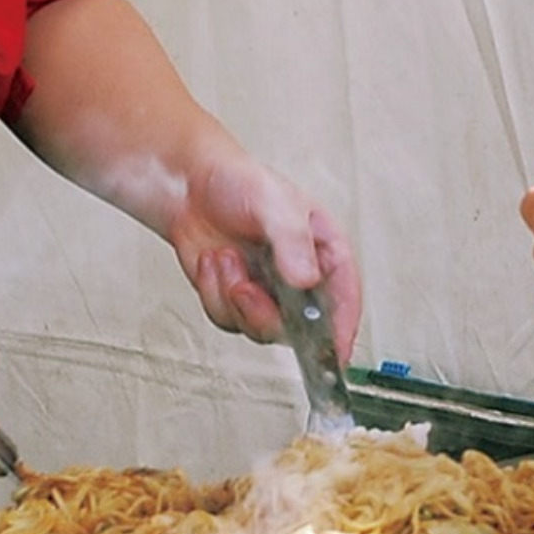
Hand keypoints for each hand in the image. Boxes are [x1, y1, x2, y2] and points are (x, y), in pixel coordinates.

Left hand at [170, 149, 361, 361]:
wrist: (188, 184)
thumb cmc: (237, 180)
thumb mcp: (274, 202)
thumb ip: (292, 241)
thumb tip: (306, 279)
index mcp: (323, 251)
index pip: (345, 299)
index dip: (341, 330)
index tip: (332, 353)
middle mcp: (298, 277)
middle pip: (300, 327)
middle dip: (265, 313)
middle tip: (245, 289)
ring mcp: (266, 291)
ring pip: (259, 328)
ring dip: (234, 298)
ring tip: (225, 259)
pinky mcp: (235, 299)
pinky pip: (227, 318)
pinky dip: (212, 292)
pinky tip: (212, 261)